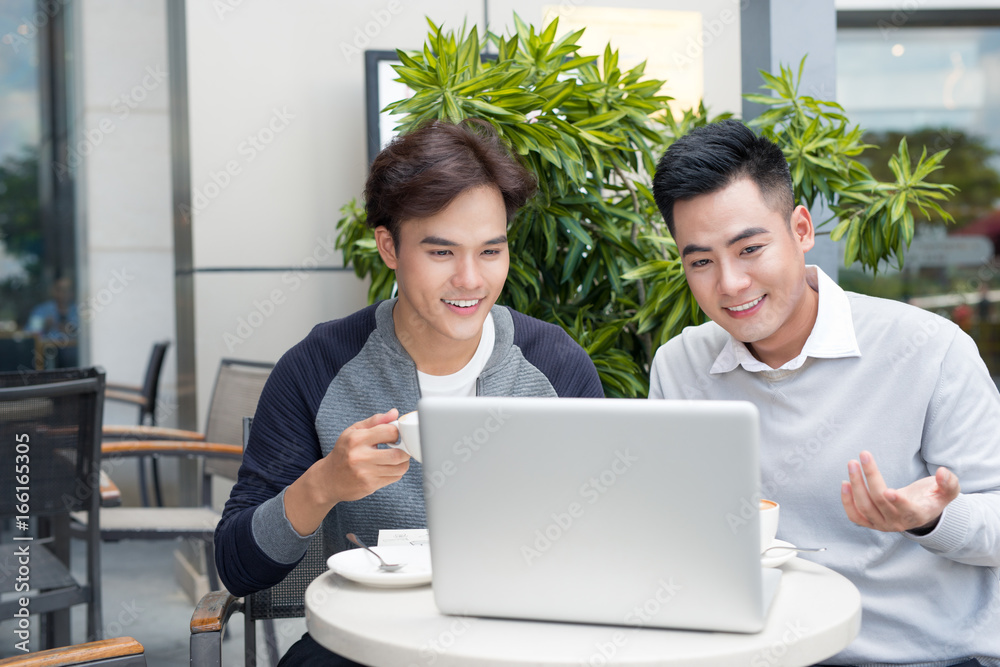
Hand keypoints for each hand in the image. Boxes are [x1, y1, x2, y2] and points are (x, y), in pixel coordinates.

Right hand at [285, 409, 409, 535]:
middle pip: (397, 454)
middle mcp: (360, 456)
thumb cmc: (344, 451)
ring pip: (398, 468)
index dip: (397, 433)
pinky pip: (394, 478)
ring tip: (397, 458)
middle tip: (402, 448)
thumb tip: (394, 413)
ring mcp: (365, 473)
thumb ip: (375, 421)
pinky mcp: (369, 486)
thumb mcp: (354, 431)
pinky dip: (396, 472)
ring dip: (403, 462)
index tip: (395, 436)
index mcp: (357, 439)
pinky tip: (389, 467)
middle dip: (405, 450)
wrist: (328, 479)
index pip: (390, 432)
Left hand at [841, 450, 959, 532]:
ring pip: (864, 507)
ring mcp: (883, 524)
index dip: (898, 502)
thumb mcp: (947, 491)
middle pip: (880, 501)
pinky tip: (845, 483)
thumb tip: (943, 472)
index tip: (888, 491)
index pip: (906, 510)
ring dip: (856, 485)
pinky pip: (855, 516)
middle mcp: (898, 522)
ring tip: (852, 464)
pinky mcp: (871, 523)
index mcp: (918, 514)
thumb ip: (949, 483)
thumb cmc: (932, 497)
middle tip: (863, 455)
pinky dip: (847, 502)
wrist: (920, 512)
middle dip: (870, 477)